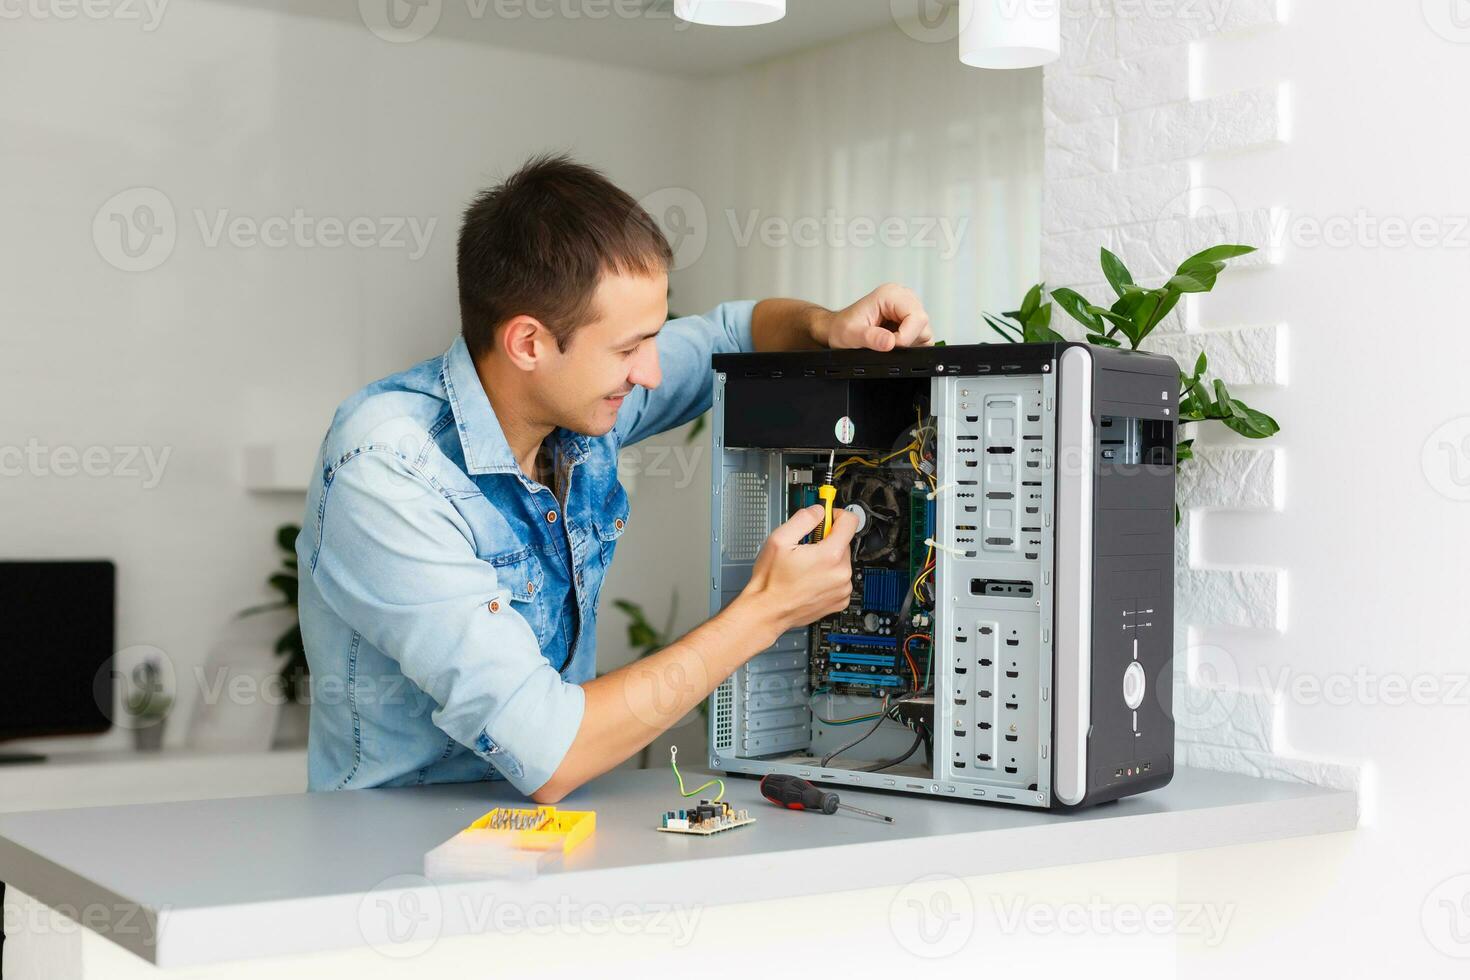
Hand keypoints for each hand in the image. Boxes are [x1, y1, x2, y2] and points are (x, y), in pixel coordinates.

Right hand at [738, 505, 857, 637]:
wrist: (767, 612)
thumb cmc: (771, 581)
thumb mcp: (779, 539)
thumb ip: (803, 519)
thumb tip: (818, 511)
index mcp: (830, 556)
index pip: (850, 522)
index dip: (836, 514)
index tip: (827, 517)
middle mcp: (841, 573)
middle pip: (844, 542)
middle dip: (827, 540)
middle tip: (805, 547)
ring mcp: (842, 589)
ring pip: (841, 561)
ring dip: (827, 559)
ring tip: (805, 567)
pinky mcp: (840, 600)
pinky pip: (840, 579)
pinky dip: (828, 576)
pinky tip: (810, 579)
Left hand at [815, 283, 932, 351]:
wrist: (836, 329)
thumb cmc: (842, 327)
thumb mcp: (851, 335)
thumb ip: (871, 338)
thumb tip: (890, 342)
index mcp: (890, 294)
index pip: (917, 316)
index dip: (907, 336)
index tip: (890, 344)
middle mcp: (902, 297)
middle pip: (922, 323)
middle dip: (907, 340)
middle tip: (885, 343)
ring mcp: (907, 308)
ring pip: (924, 330)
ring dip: (908, 342)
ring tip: (885, 340)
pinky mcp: (909, 320)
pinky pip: (920, 335)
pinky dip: (908, 343)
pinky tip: (892, 341)